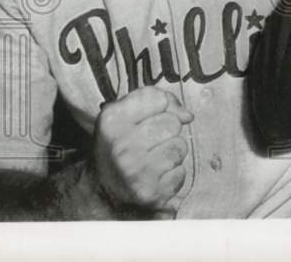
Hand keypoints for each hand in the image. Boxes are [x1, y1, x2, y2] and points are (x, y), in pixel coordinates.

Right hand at [91, 87, 193, 211]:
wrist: (102, 189)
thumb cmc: (119, 146)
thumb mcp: (125, 114)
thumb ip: (158, 100)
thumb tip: (187, 115)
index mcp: (112, 120)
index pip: (159, 99)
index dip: (159, 107)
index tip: (147, 118)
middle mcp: (122, 146)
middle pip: (173, 123)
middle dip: (167, 130)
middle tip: (150, 142)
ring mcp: (136, 171)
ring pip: (180, 146)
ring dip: (172, 152)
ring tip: (153, 158)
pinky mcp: (150, 192)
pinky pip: (181, 172)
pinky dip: (173, 173)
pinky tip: (156, 175)